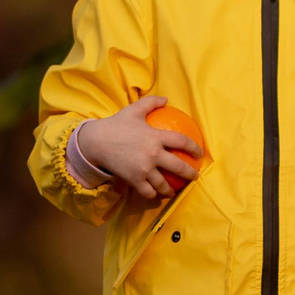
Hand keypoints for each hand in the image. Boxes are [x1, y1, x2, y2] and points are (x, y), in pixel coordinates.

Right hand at [75, 94, 204, 201]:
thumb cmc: (116, 124)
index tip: (199, 153)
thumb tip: (166, 99)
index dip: (194, 148)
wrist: (96, 142)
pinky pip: (148, 192)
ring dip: (170, 190)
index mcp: (156, 136)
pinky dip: (152, 194)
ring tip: (173, 191)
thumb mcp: (134, 109)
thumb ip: (151, 103)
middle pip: (178, 167)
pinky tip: (154, 194)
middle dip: (190, 174)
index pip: (182, 142)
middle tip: (194, 177)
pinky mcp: (134, 180)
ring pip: (163, 184)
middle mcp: (153, 154)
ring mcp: (143, 169)